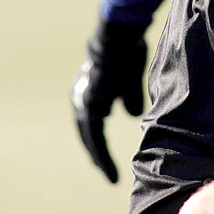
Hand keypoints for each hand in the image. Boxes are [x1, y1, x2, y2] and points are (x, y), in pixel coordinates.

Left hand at [70, 20, 148, 182]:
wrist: (119, 38)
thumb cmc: (126, 52)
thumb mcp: (130, 80)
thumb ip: (129, 98)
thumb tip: (132, 114)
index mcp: (91, 89)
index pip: (92, 119)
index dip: (98, 136)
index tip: (106, 153)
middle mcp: (82, 96)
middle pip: (88, 131)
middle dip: (95, 151)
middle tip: (104, 170)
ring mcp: (84, 101)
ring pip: (90, 137)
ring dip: (99, 157)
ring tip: (108, 175)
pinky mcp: (90, 106)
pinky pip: (94, 136)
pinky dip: (100, 153)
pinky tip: (105, 166)